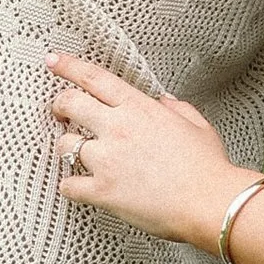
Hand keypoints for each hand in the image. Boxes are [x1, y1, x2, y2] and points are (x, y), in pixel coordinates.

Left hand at [48, 56, 241, 247]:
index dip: (68, 66)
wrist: (209, 202)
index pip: (94, 78)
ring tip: (74, 153)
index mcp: (139, 108)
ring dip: (67, 147)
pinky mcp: (103, 190)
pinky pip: (69, 185)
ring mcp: (107, 160)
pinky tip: (76, 186)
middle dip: (59, 105)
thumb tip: (163, 102)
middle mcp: (118, 128)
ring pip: (65, 144)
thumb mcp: (196, 125)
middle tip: (60, 111)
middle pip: (70, 104)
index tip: (53, 61)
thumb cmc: (207, 167)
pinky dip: (69, 186)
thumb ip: (176, 108)